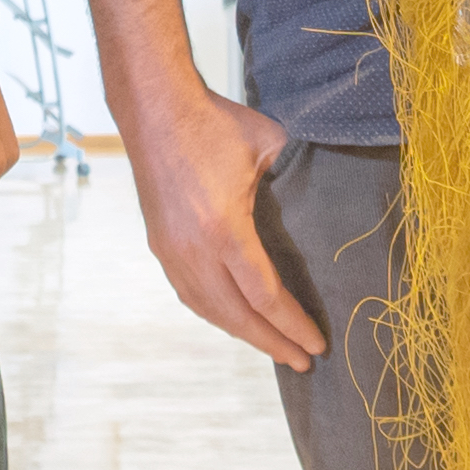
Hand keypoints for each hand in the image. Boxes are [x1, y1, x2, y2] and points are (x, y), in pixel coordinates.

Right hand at [117, 82, 323, 369]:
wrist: (153, 108)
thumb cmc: (212, 123)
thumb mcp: (268, 146)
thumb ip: (292, 179)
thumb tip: (315, 198)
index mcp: (224, 229)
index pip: (264, 296)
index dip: (292, 325)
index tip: (316, 344)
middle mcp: (193, 250)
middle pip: (236, 315)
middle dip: (272, 342)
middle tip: (302, 361)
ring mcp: (172, 250)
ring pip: (209, 309)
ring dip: (242, 333)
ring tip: (272, 346)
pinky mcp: (160, 243)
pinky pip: (189, 293)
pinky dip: (215, 313)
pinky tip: (232, 318)